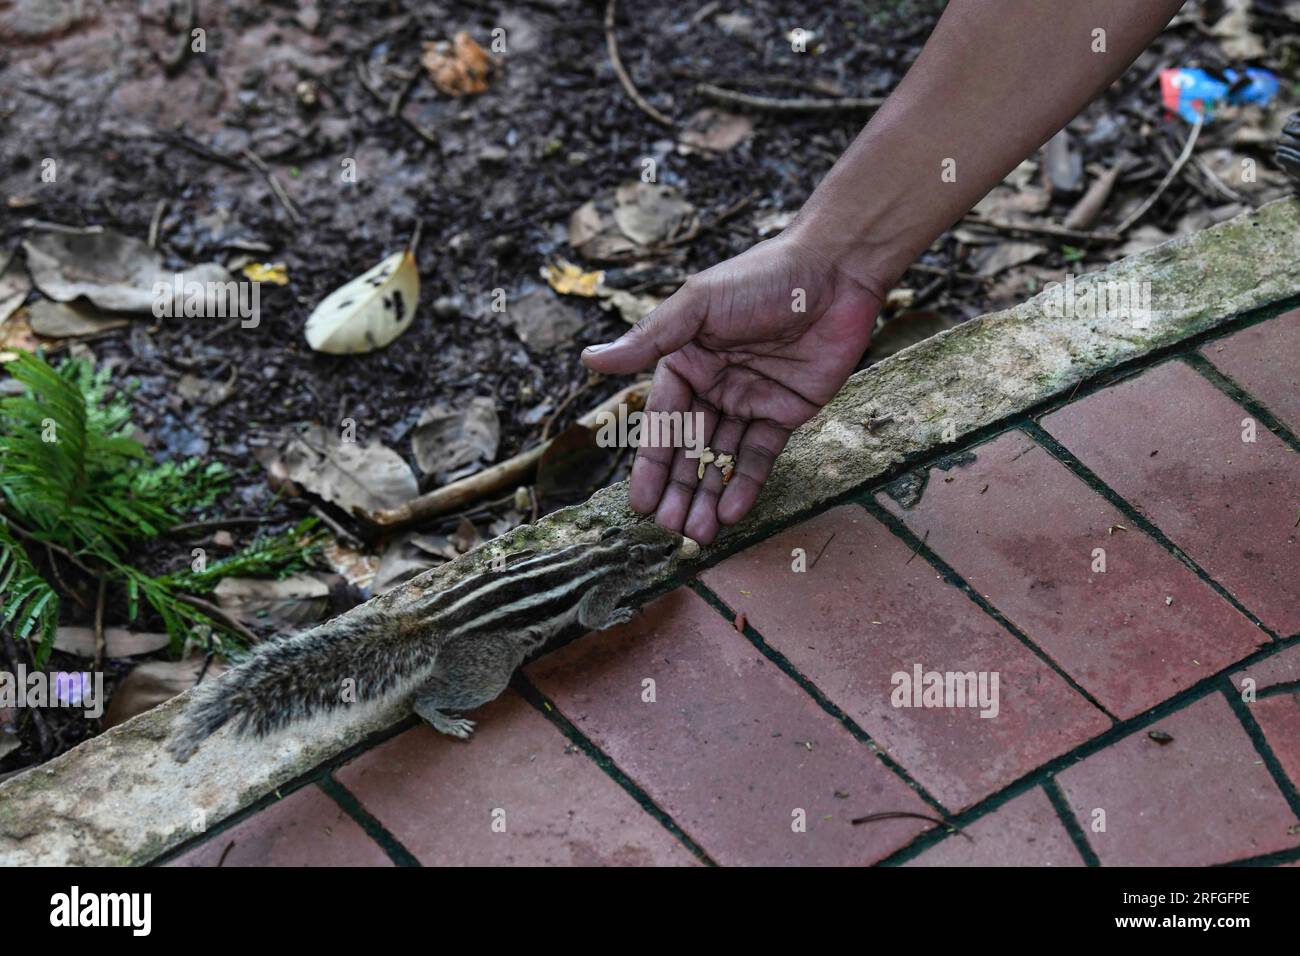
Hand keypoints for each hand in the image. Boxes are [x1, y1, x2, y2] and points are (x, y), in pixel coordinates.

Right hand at [581, 232, 882, 544]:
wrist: (836, 271)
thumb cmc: (761, 278)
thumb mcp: (699, 305)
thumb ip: (650, 340)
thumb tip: (589, 360)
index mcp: (686, 361)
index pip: (661, 422)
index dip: (650, 464)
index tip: (640, 503)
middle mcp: (714, 384)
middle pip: (690, 448)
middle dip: (679, 489)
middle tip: (670, 530)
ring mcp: (750, 400)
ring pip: (723, 458)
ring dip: (709, 495)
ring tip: (697, 534)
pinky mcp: (787, 411)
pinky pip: (760, 454)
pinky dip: (746, 484)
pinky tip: (732, 512)